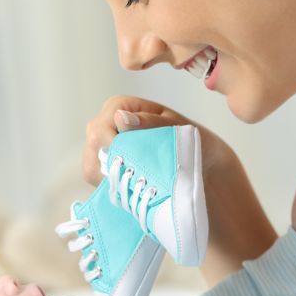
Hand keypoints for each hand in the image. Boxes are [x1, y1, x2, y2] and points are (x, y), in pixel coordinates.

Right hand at [82, 95, 235, 185]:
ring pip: (91, 165)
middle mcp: (108, 124)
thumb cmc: (192, 142)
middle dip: (112, 163)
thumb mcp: (178, 128)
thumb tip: (120, 118)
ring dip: (111, 177)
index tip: (131, 161)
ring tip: (138, 183)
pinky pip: (96, 179)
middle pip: (92, 145)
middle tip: (138, 176)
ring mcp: (105, 147)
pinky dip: (111, 186)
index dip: (111, 145)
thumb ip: (149, 122)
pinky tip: (131, 188)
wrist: (205, 165)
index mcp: (122, 106)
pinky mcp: (107, 168)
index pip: (101, 126)